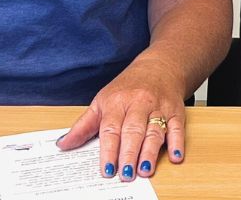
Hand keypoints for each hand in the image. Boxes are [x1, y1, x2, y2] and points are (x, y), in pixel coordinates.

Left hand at [58, 54, 187, 179]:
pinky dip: (178, 142)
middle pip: (133, 130)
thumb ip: (84, 125)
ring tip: (145, 170)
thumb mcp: (102, 100)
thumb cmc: (129, 86)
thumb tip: (63, 144)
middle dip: (129, 153)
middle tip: (125, 174)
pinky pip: (178, 127)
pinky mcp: (176, 111)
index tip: (106, 169)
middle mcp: (139, 103)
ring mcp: (159, 107)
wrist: (160, 66)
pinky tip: (176, 156)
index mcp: (117, 101)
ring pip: (155, 131)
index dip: (109, 150)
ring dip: (150, 152)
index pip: (111, 128)